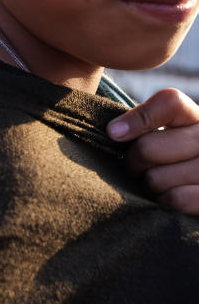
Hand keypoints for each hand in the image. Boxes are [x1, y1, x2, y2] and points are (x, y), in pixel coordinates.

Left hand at [107, 88, 198, 213]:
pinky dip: (164, 201)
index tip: (113, 133)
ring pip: (156, 179)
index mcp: (195, 116)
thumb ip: (144, 126)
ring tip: (155, 183)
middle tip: (136, 168)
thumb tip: (114, 131)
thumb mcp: (163, 133)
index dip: (138, 118)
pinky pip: (176, 199)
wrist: (198, 181)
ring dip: (148, 186)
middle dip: (132, 163)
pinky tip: (168, 197)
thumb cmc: (173, 157)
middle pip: (148, 148)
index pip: (169, 102)